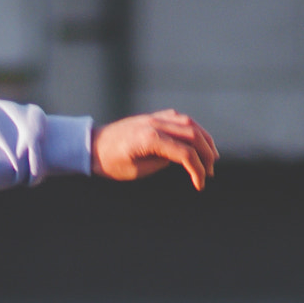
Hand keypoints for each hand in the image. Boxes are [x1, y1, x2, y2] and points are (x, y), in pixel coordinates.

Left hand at [90, 110, 217, 190]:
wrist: (93, 145)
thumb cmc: (111, 162)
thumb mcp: (137, 170)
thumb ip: (161, 162)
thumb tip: (180, 157)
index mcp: (150, 139)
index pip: (185, 153)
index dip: (197, 170)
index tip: (200, 185)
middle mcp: (155, 124)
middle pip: (193, 134)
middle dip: (206, 154)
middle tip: (210, 172)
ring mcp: (155, 117)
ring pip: (190, 123)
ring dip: (204, 140)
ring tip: (210, 157)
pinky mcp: (154, 117)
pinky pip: (180, 119)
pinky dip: (193, 130)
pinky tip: (197, 142)